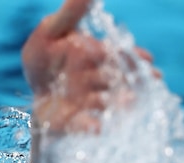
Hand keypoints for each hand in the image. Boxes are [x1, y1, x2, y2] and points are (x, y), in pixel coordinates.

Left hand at [21, 0, 158, 133]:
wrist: (31, 92)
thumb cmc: (45, 59)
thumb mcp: (51, 31)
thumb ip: (71, 13)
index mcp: (99, 58)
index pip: (121, 56)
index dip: (136, 58)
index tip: (148, 59)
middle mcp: (99, 81)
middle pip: (120, 80)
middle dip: (134, 79)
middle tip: (152, 78)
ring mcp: (89, 103)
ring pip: (108, 102)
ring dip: (120, 102)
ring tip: (131, 100)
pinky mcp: (75, 122)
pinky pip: (85, 126)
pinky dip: (91, 126)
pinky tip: (97, 127)